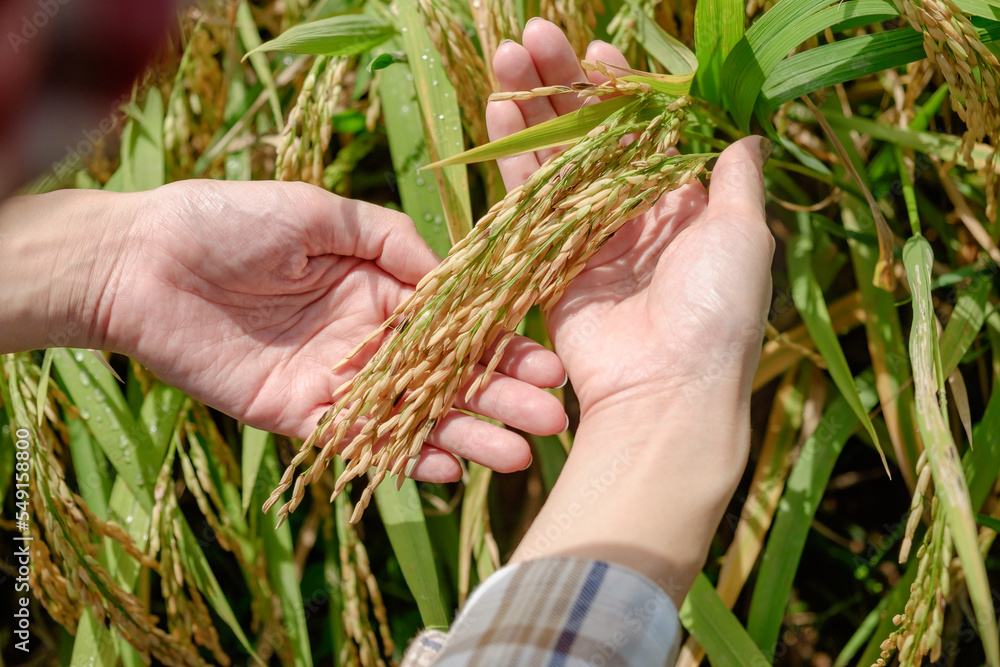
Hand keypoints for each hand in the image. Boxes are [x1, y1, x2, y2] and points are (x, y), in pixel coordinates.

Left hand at [85, 181, 564, 480]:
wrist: (138, 260)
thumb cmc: (226, 219)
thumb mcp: (319, 210)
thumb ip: (390, 240)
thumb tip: (451, 275)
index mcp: (378, 287)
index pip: (454, 323)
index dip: (501, 344)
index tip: (547, 365)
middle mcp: (366, 338)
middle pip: (445, 375)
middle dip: (499, 398)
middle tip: (550, 422)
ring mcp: (334, 380)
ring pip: (411, 414)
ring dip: (464, 435)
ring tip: (515, 457)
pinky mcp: (297, 414)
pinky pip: (357, 441)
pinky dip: (400, 456)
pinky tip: (447, 469)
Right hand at [487, 20, 773, 598]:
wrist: (667, 393)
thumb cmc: (718, 313)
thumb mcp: (743, 235)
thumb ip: (735, 178)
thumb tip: (746, 129)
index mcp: (683, 205)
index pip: (646, 129)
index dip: (622, 90)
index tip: (600, 53)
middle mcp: (632, 215)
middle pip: (591, 135)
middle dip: (563, 85)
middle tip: (532, 35)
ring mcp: (588, 239)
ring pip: (552, 159)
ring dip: (530, 108)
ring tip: (506, 54)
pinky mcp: (550, 265)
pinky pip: (527, 202)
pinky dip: (512, 159)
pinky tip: (496, 110)